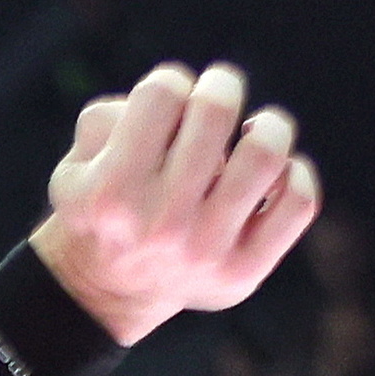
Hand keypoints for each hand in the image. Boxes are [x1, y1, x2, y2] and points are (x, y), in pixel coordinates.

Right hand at [33, 61, 318, 345]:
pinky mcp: (243, 272)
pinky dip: (295, 173)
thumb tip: (174, 99)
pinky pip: (299, 202)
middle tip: (215, 95)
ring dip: (267, 126)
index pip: (163, 92)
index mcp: (112, 193)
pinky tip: (272, 175)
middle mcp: (159, 224)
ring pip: (266, 152)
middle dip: (219, 86)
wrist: (109, 293)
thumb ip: (105, 118)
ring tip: (251, 132)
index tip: (166, 103)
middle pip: (216, 110)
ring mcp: (206, 251)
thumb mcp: (75, 167)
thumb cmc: (102, 210)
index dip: (170, 82)